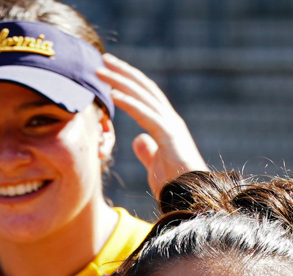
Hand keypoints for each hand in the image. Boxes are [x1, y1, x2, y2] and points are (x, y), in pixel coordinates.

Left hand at [101, 55, 208, 197]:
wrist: (191, 199)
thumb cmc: (176, 186)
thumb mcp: (155, 166)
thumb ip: (148, 150)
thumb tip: (138, 139)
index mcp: (166, 126)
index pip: (146, 96)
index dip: (128, 82)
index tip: (110, 71)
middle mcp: (170, 120)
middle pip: (144, 88)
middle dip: (123, 72)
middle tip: (104, 59)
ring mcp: (171, 126)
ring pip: (143, 96)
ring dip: (120, 81)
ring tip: (101, 70)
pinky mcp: (170, 135)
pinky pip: (145, 114)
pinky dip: (129, 102)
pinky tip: (113, 94)